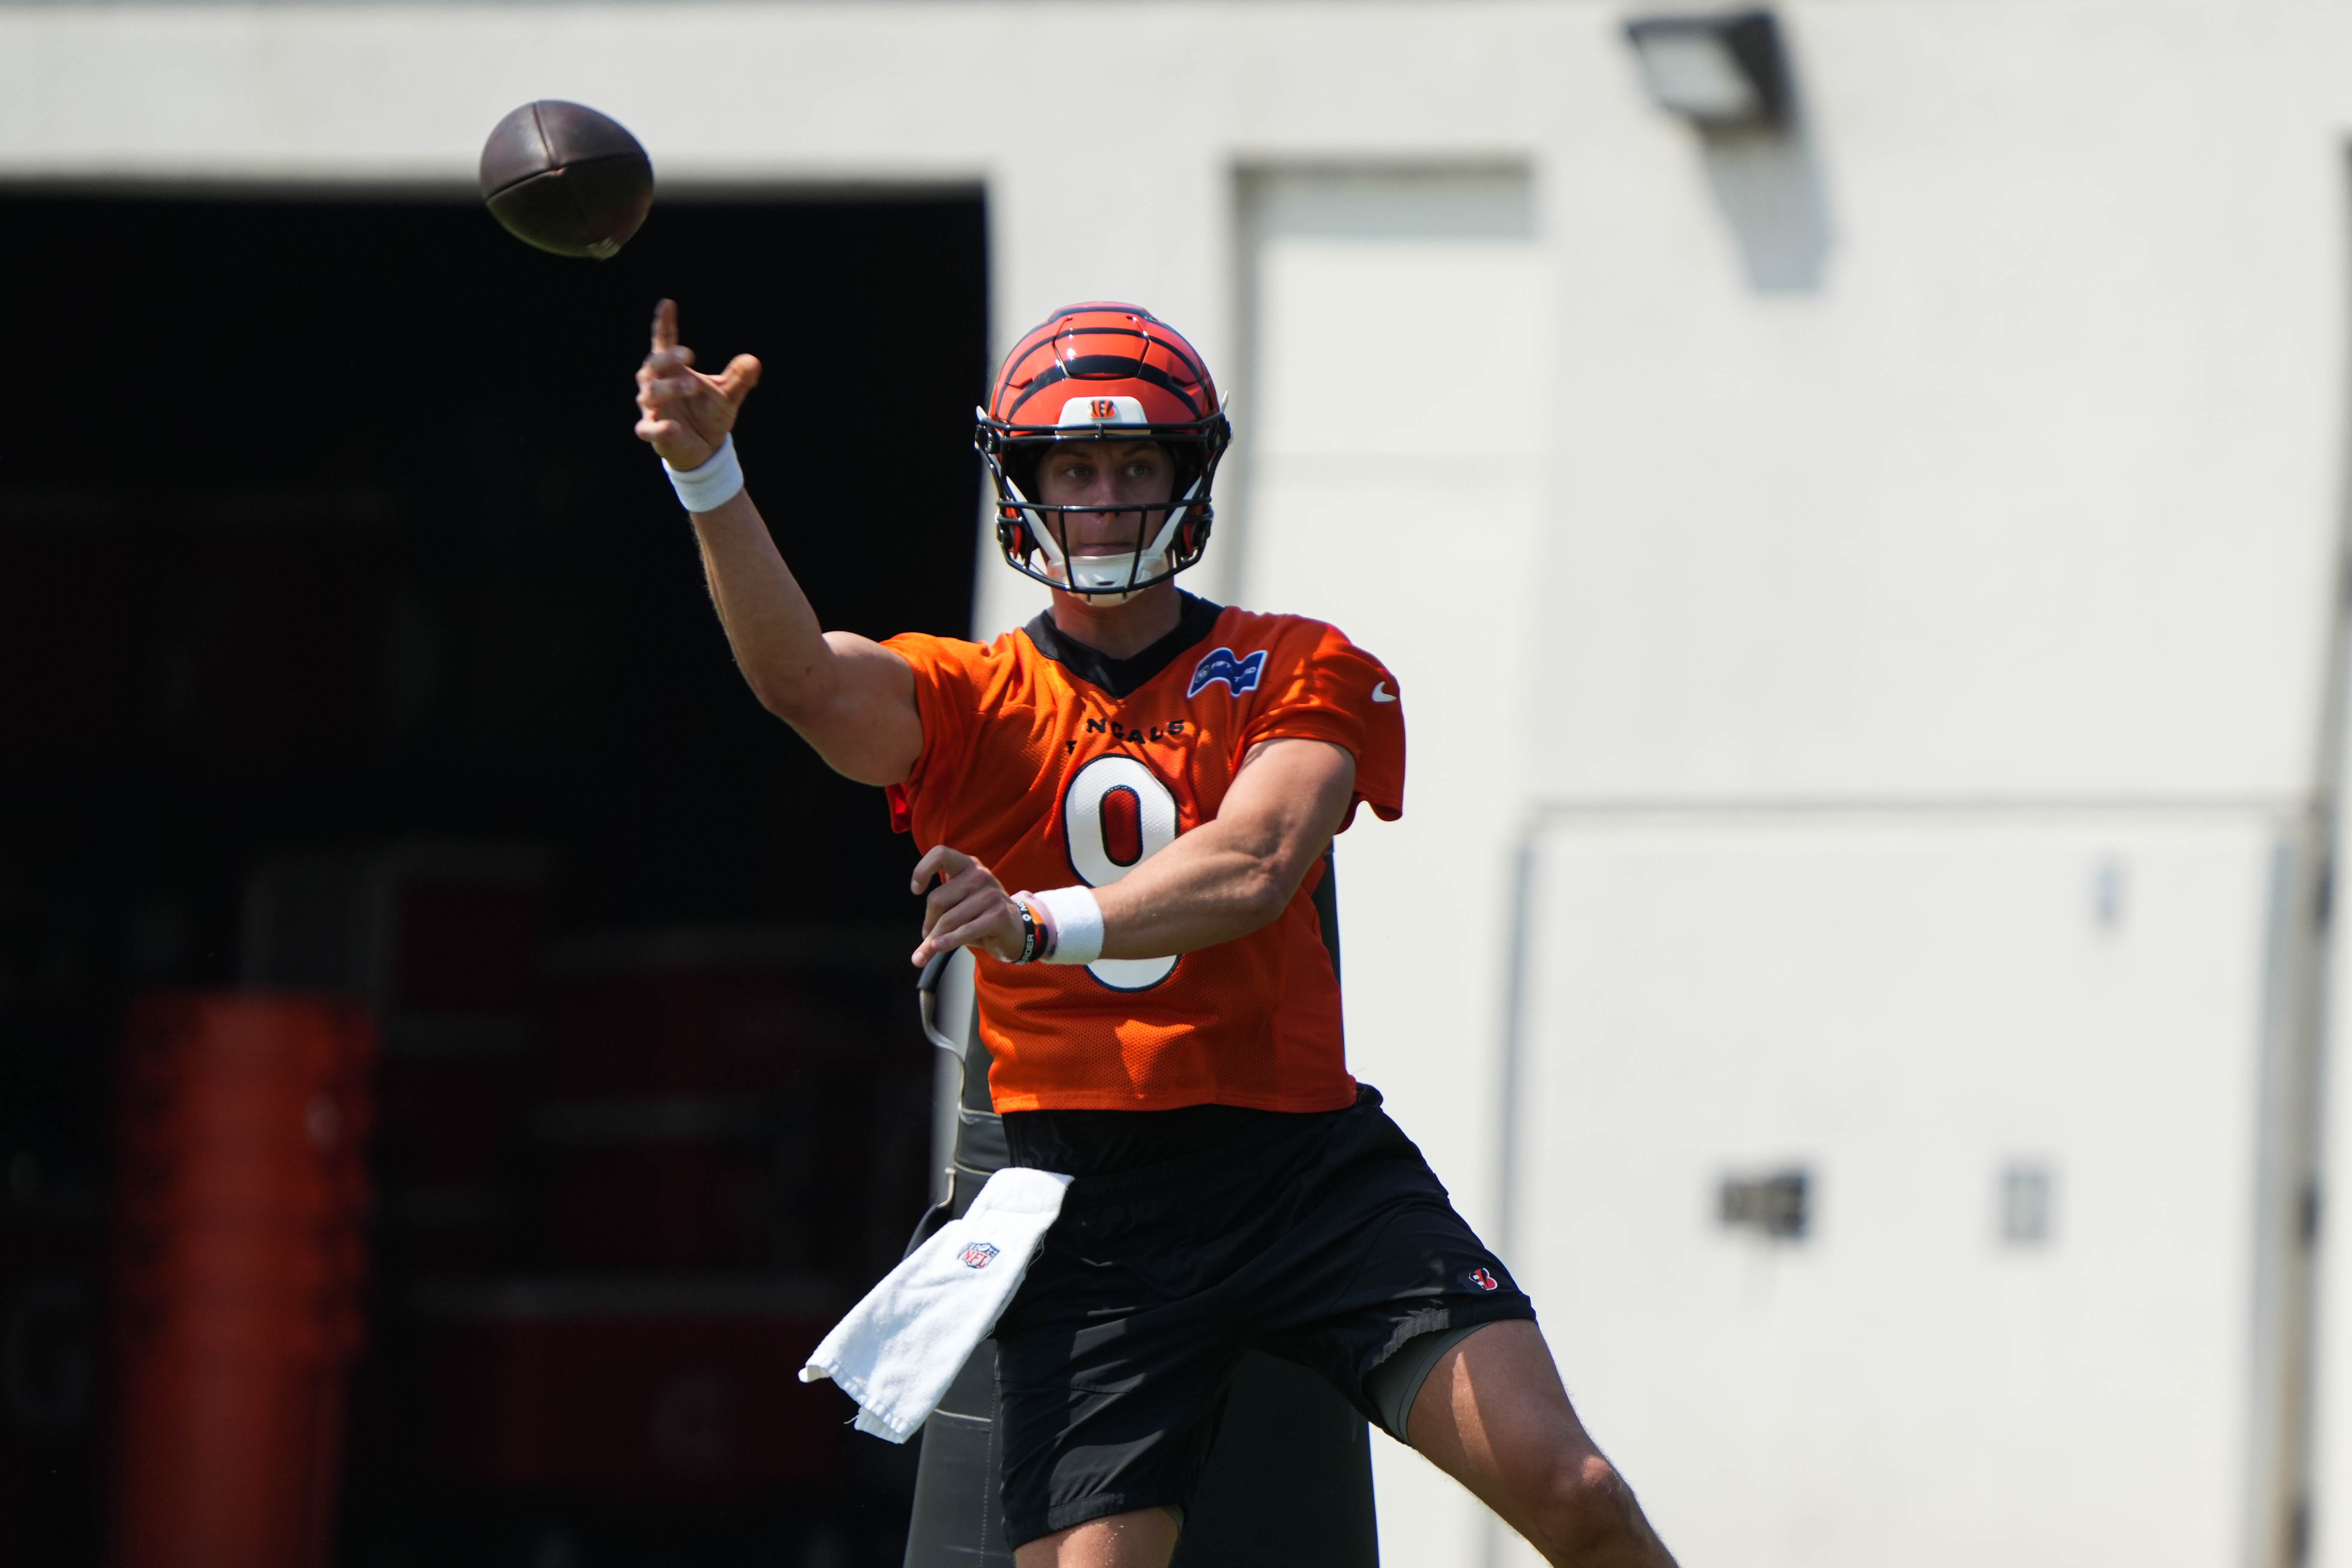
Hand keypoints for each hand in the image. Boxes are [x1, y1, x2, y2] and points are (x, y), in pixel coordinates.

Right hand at [634, 298, 761, 470]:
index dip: (664, 323)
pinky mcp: (651, 431)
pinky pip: (648, 428)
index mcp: (672, 368)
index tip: (668, 304)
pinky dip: (659, 428)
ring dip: (669, 388)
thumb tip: (753, 361)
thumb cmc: (709, 413)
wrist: (703, 447)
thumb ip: (739, 378)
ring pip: (651, 393)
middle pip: (654, 364)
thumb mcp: (728, 395)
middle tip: (689, 354)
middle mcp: (656, 383)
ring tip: (692, 386)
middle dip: (668, 358)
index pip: (664, 341)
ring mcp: (651, 407)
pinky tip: (674, 427)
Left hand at [910, 846, 1026, 966]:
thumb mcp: (959, 907)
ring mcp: (991, 894)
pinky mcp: (998, 915)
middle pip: (937, 899)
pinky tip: (938, 947)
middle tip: (930, 935)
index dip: (922, 870)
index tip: (916, 890)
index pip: (940, 854)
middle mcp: (979, 875)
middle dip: (929, 923)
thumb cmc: (981, 916)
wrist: (1016, 930)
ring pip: (949, 919)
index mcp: (968, 865)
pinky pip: (965, 930)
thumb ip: (938, 915)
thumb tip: (917, 953)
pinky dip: (949, 941)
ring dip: (935, 939)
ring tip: (934, 947)